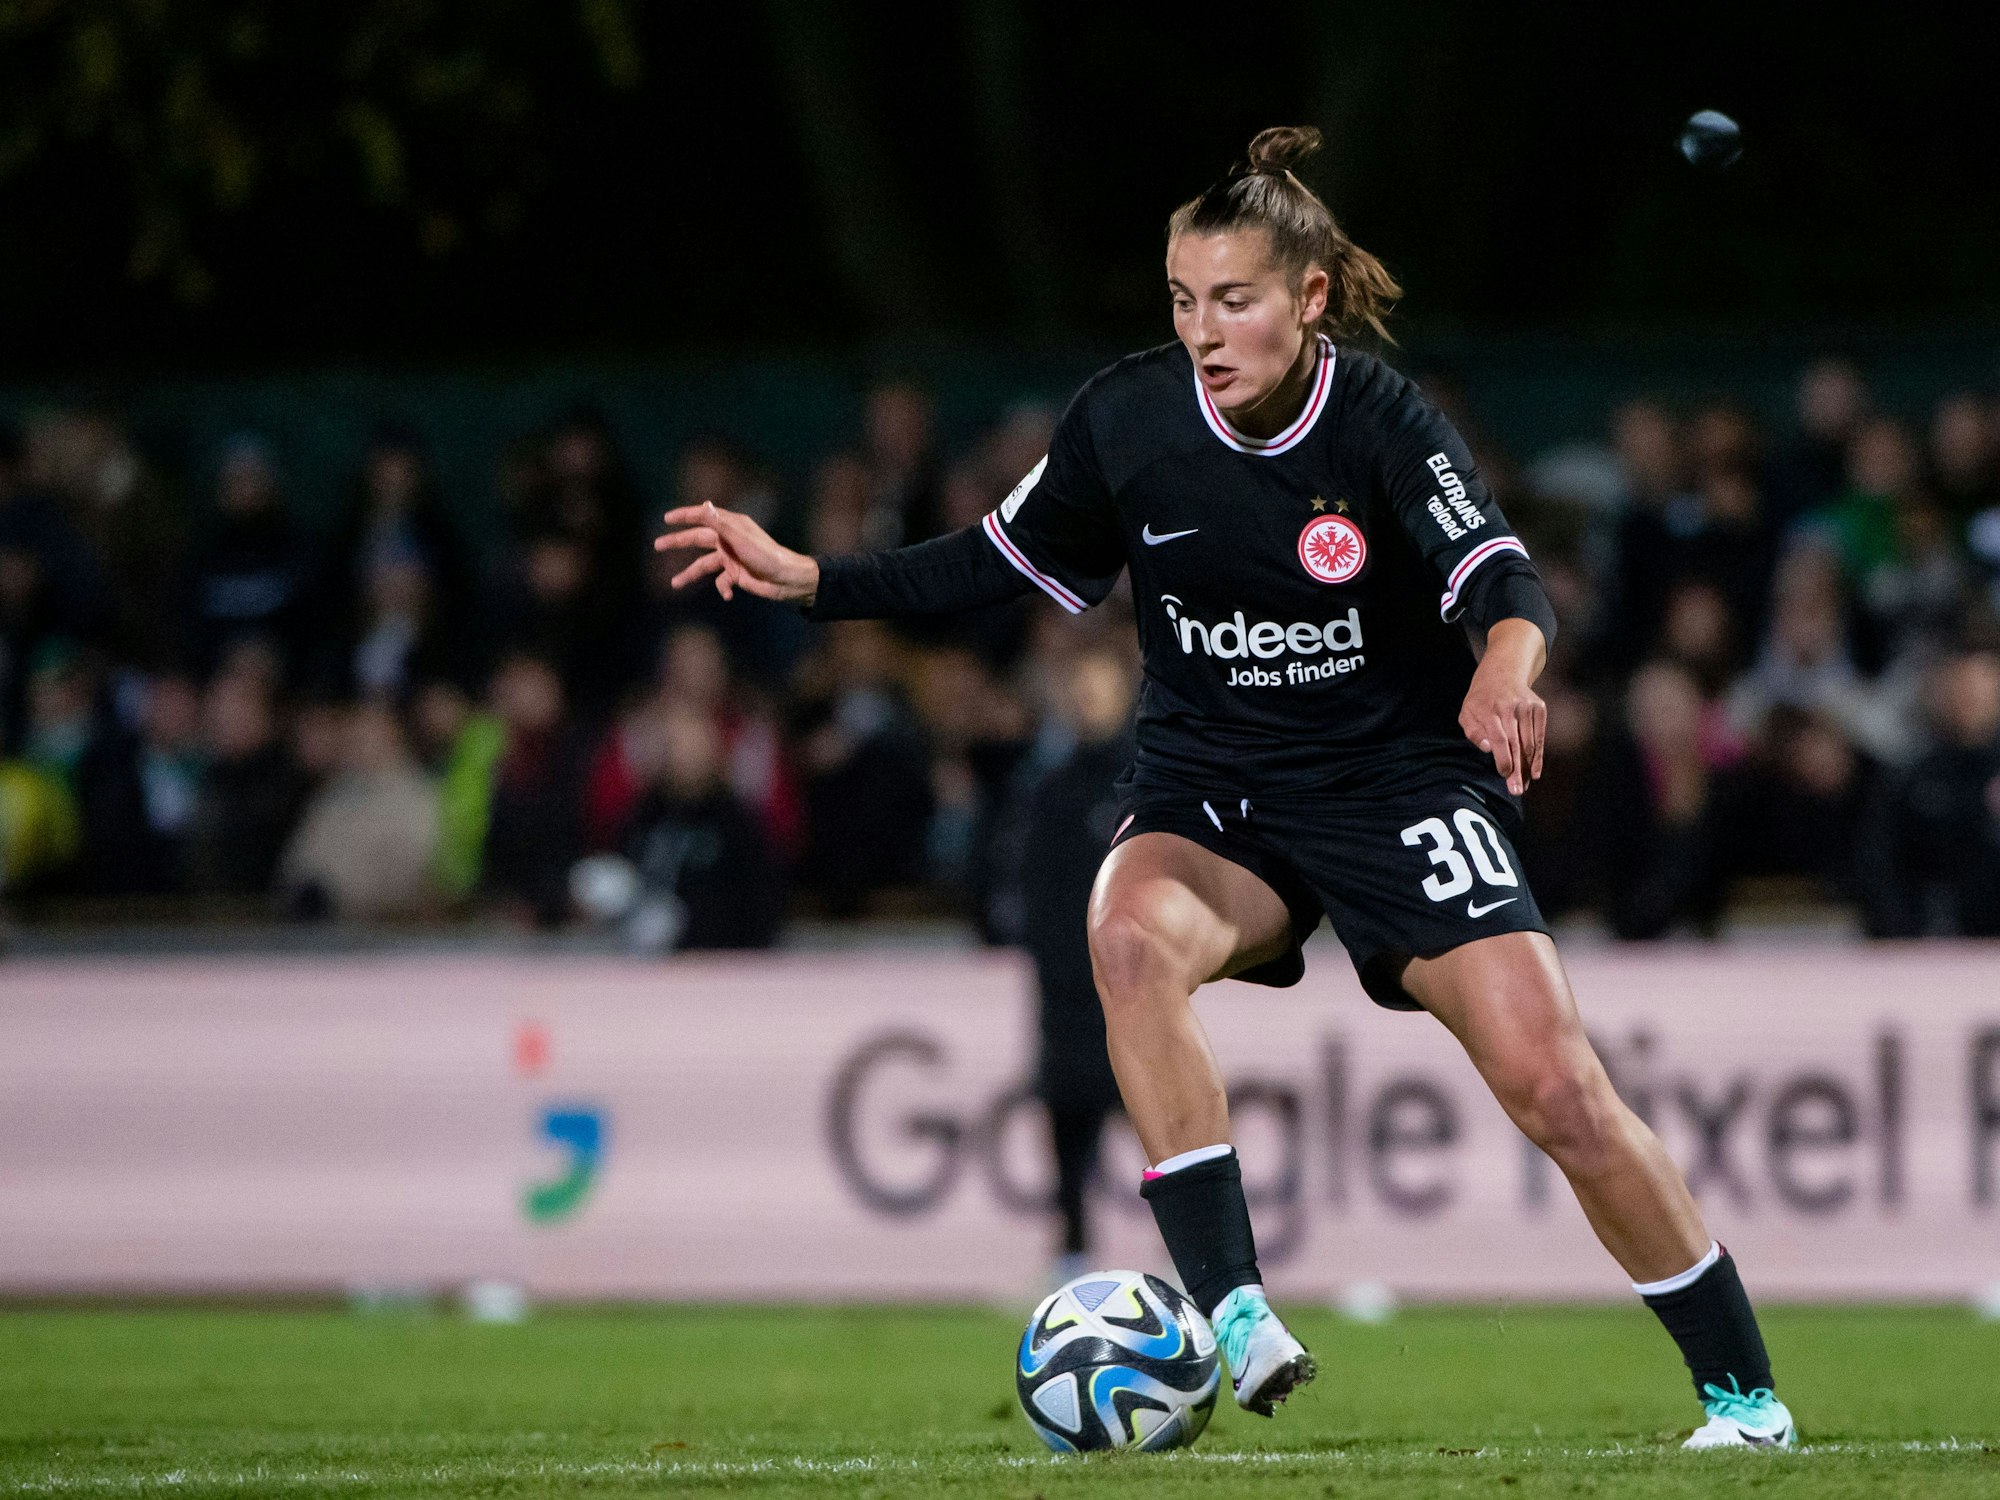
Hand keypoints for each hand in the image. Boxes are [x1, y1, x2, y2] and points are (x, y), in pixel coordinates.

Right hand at [654, 502, 819, 603]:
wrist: (787, 580)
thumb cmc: (767, 556)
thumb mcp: (741, 539)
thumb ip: (720, 524)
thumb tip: (704, 506)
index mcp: (731, 526)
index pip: (702, 517)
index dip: (684, 516)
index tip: (666, 519)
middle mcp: (728, 540)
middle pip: (697, 540)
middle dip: (677, 543)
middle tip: (657, 545)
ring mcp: (731, 558)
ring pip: (704, 565)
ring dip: (690, 574)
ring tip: (674, 583)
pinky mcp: (736, 575)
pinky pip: (722, 582)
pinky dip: (722, 589)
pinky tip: (729, 594)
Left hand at [1459, 618, 1546, 795]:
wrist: (1502, 673)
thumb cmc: (1480, 700)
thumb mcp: (1467, 713)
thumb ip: (1474, 732)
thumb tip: (1488, 749)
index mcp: (1490, 710)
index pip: (1500, 739)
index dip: (1503, 759)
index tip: (1504, 775)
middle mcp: (1511, 708)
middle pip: (1517, 744)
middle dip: (1517, 770)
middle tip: (1517, 791)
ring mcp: (1528, 707)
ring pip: (1530, 743)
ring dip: (1527, 767)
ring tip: (1523, 785)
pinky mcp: (1540, 708)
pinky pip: (1540, 737)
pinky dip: (1538, 755)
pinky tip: (1534, 772)